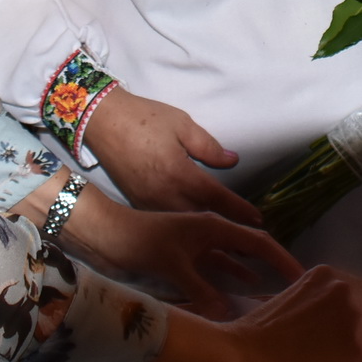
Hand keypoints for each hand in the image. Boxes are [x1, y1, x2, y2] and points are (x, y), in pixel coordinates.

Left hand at [58, 186, 303, 318]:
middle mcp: (210, 233)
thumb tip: (230, 314)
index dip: (281, 259)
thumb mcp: (173, 267)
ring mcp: (198, 245)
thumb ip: (202, 291)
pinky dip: (228, 278)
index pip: (258, 242)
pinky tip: (238, 290)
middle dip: (272, 265)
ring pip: (233, 260)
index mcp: (213, 226)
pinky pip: (215, 267)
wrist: (107, 235)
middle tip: (294, 287)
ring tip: (271, 293)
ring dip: (250, 273)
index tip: (301, 276)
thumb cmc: (141, 242)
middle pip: (250, 249)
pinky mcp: (185, 257)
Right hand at [82, 87, 260, 224]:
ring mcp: (148, 203)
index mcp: (180, 174)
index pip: (217, 198)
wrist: (102, 121)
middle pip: (202, 220)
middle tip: (250, 241)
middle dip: (227, 231)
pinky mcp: (137, 203)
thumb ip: (209, 147)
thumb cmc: (144, 118)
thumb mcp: (182, 124)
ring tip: (228, 243)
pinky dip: (182, 229)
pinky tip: (194, 234)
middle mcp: (164, 195)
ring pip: (182, 225)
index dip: (239, 210)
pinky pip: (164, 221)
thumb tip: (233, 161)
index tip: (259, 220)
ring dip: (205, 235)